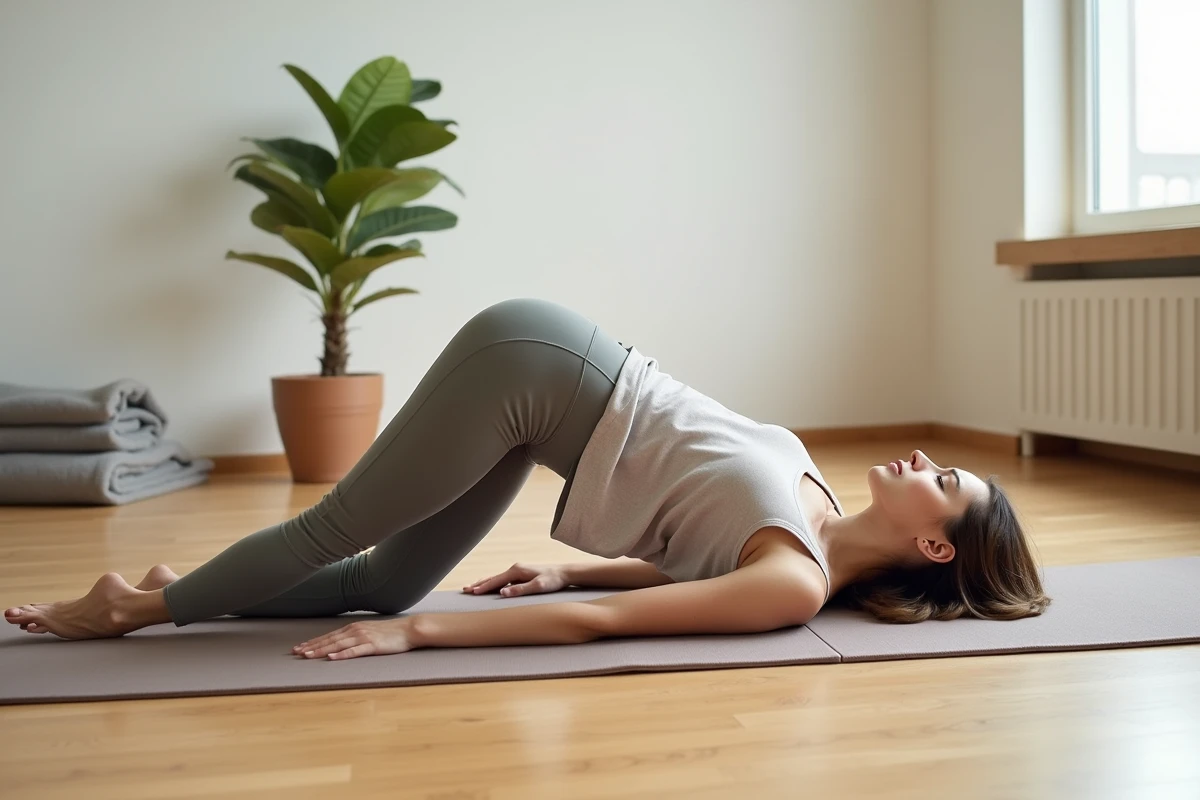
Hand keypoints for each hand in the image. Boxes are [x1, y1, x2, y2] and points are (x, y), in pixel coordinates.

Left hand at [292, 617, 415, 660]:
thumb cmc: (391, 632)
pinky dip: (342, 654)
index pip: (329, 636)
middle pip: (329, 640)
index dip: (313, 642)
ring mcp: (364, 637)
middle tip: (296, 652)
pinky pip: (354, 651)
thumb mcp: (369, 631)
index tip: (300, 647)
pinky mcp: (373, 645)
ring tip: (308, 655)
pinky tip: (332, 657)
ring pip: (338, 645)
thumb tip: (342, 643)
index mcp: (353, 628)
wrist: (409, 629)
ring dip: (321, 650)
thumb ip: (356, 636)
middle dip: (312, 646)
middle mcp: (355, 630)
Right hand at [462, 562, 567, 597]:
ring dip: (484, 583)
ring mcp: (518, 571)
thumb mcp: (538, 587)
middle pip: (493, 577)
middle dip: (479, 584)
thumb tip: (502, 593)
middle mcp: (515, 569)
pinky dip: (493, 583)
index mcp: (517, 571)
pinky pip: (503, 579)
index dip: (483, 587)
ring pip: (497, 578)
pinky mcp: (522, 574)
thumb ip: (520, 590)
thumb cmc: (553, 580)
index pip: (496, 580)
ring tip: (472, 588)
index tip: (471, 592)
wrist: (565, 573)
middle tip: (465, 589)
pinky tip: (491, 587)